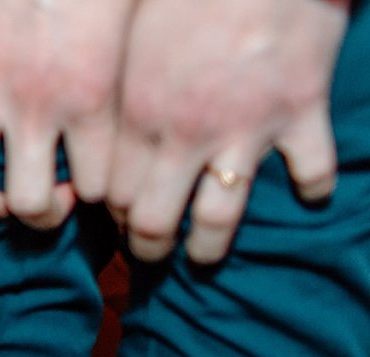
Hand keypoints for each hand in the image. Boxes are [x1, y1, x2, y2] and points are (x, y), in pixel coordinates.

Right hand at [0, 0, 136, 227]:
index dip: (95, 199)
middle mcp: (37, 102)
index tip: (93, 190)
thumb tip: (151, 130)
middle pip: (24, 201)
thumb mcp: (143, 26)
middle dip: (37, 217)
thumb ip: (134, 85)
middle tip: (45, 206)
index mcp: (92, 99)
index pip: (92, 188)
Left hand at [108, 0, 347, 263]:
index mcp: (138, 115)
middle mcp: (185, 133)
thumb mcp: (133, 42)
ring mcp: (245, 128)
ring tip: (205, 257)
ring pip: (218, 219)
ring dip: (209, 247)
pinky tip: (311, 196)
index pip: (115, 198)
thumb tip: (98, 136)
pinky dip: (315, 188)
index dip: (116, 217)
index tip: (121, 220)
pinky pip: (311, 171)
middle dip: (149, 248)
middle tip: (152, 256)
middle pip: (155, 222)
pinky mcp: (300, 111)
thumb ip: (121, 95)